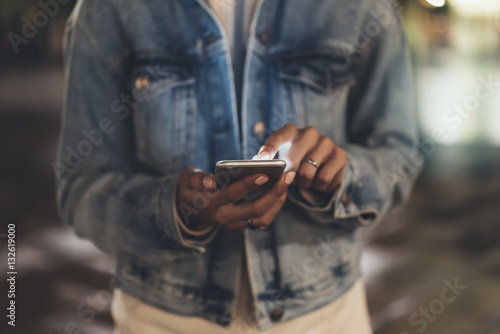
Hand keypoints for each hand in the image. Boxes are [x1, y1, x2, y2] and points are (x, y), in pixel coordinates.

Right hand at [176, 168, 295, 229]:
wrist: (189, 207)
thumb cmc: (192, 186)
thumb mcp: (188, 179)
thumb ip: (197, 179)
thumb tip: (211, 182)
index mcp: (211, 203)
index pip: (232, 194)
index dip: (248, 184)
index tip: (264, 174)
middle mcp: (224, 216)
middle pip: (255, 209)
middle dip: (274, 192)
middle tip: (287, 175)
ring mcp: (235, 223)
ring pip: (262, 218)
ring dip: (278, 200)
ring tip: (287, 181)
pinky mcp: (242, 225)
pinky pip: (263, 220)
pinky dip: (275, 206)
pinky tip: (282, 190)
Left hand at [256, 124, 346, 192]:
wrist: (323, 169)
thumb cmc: (295, 164)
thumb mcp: (281, 162)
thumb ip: (271, 162)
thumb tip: (258, 165)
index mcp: (291, 131)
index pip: (278, 137)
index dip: (269, 149)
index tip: (262, 160)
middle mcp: (309, 132)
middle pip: (293, 157)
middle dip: (287, 174)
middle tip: (287, 181)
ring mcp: (326, 142)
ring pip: (307, 171)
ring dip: (303, 183)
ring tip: (304, 181)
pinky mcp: (340, 154)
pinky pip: (324, 178)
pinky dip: (318, 185)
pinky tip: (318, 181)